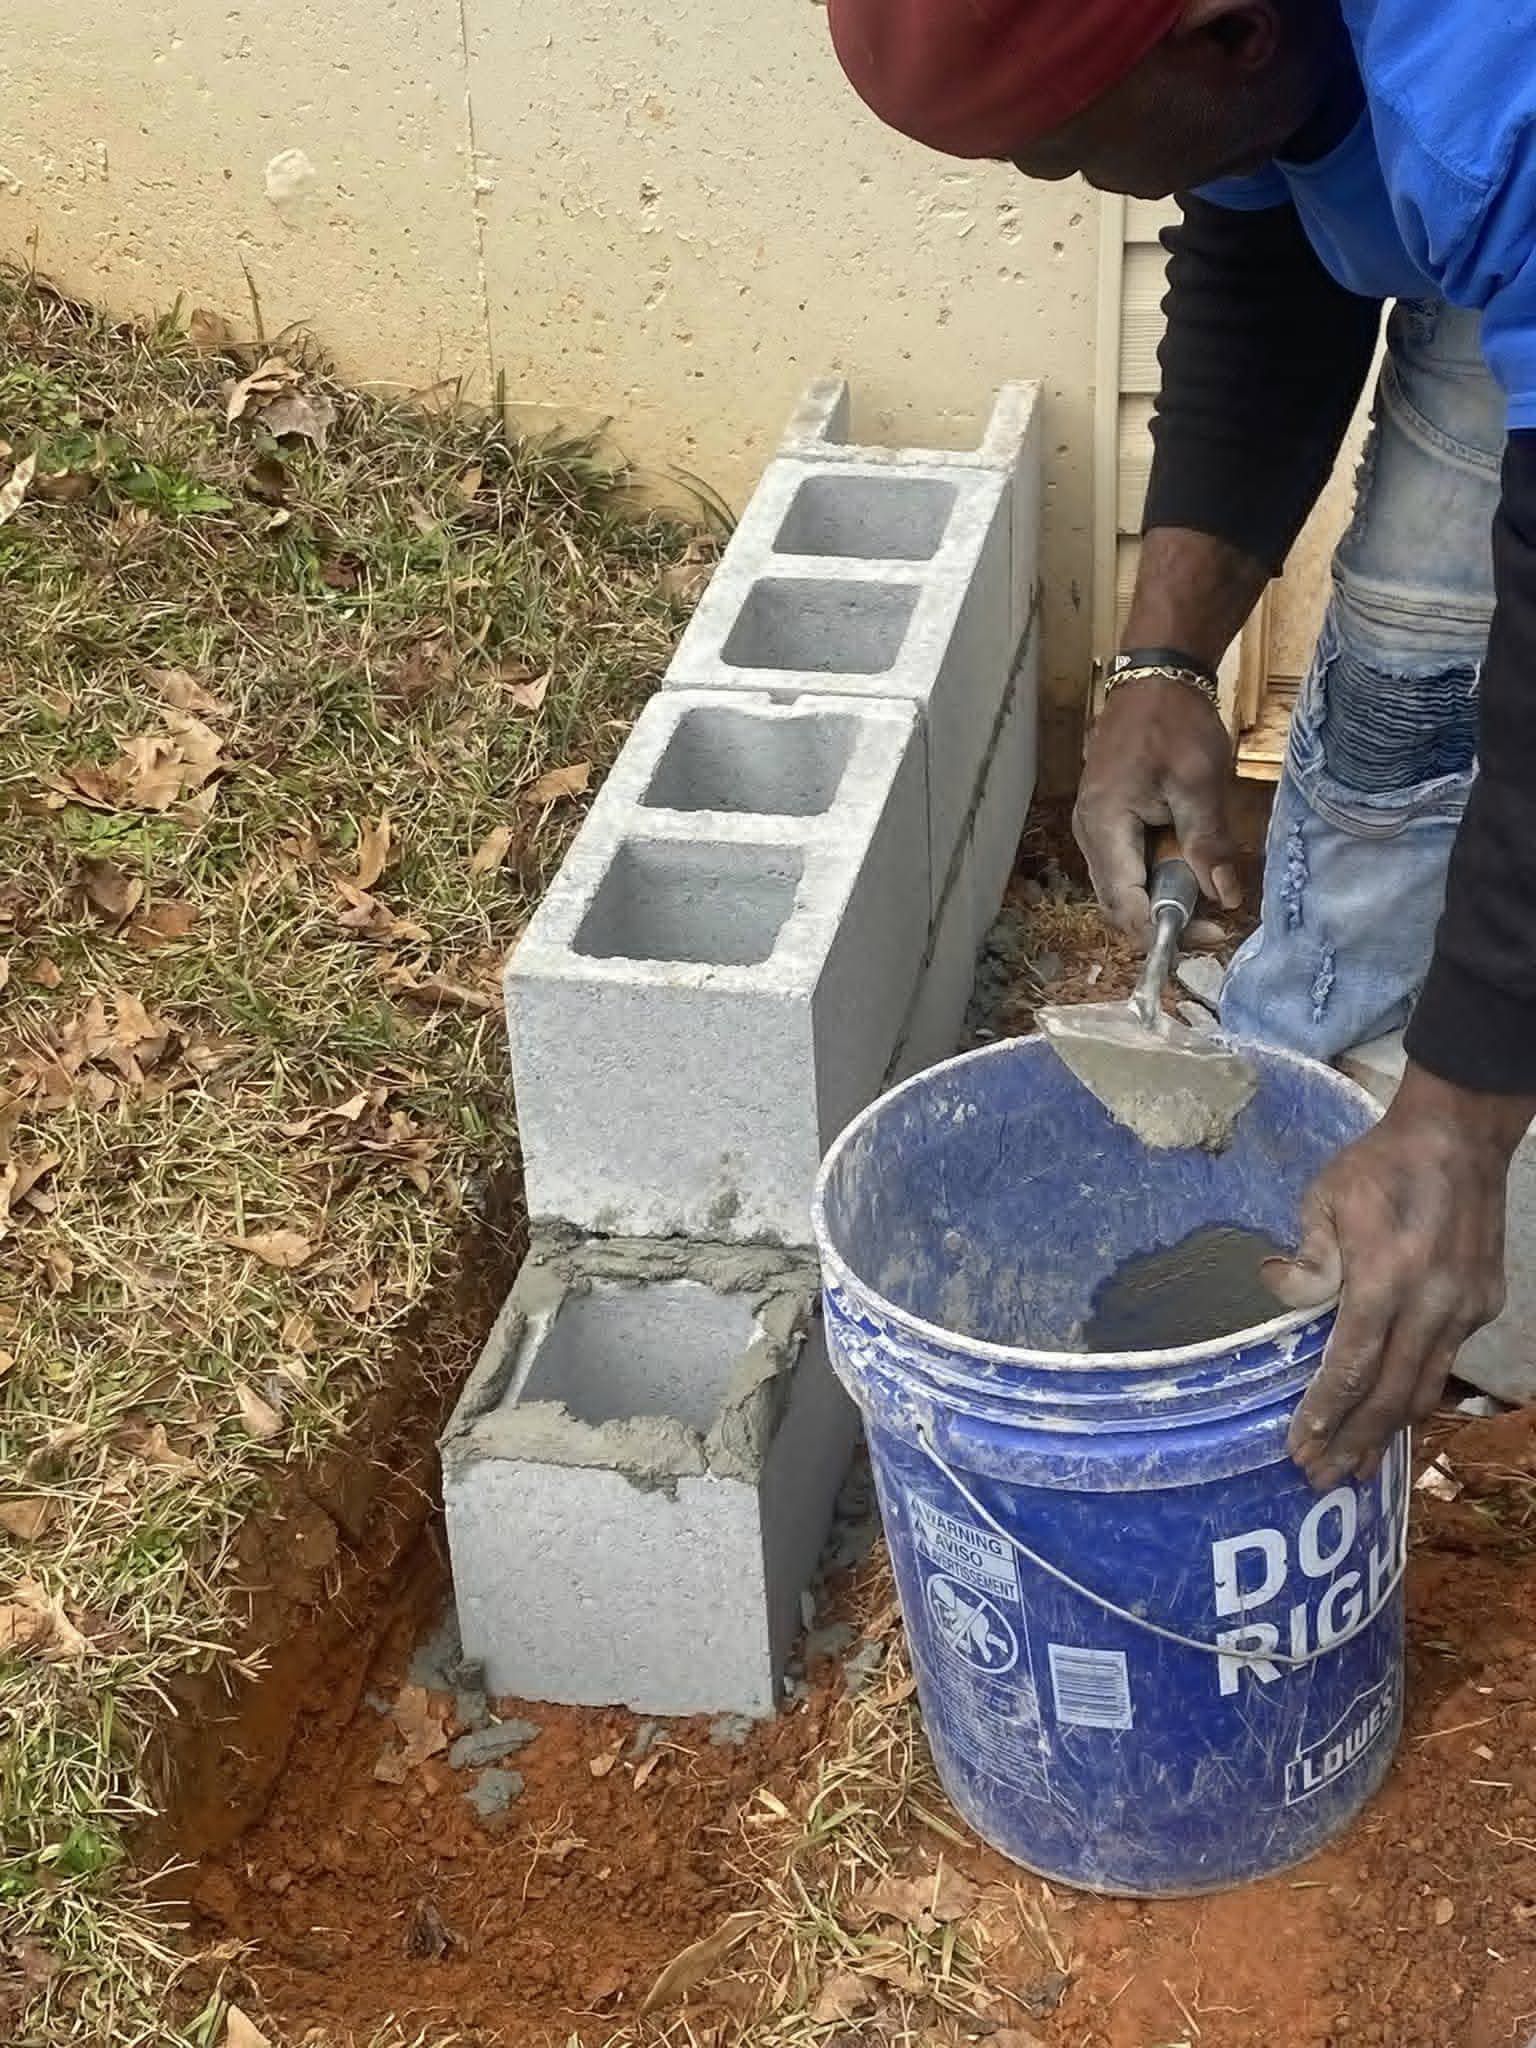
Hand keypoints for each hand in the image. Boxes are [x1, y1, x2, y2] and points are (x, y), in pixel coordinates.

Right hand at [1073, 676, 1243, 941]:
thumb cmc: (1175, 723)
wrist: (1155, 677)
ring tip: (1205, 904)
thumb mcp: (1199, 783)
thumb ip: (1208, 844)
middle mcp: (1088, 833)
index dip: (1165, 929)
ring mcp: (1093, 828)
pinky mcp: (1106, 821)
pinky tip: (1187, 876)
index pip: (1127, 903)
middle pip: (1119, 904)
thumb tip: (1226, 898)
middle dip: (1165, 923)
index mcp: (1104, 826)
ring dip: (1162, 902)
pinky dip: (1156, 880)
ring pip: (1122, 889)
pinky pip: (1126, 867)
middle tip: (1214, 926)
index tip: (1213, 933)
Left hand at [1266, 1064, 1531, 1489]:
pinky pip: (1445, 1363)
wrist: (1459, 1138)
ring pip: (1426, 1389)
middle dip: (1354, 1442)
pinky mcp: (1484, 1304)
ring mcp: (1465, 1309)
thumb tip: (1279, 1292)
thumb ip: (1307, 1257)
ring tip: (1357, 1467)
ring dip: (1389, 1432)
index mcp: (1386, 1280)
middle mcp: (1433, 1306)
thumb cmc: (1380, 1167)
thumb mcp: (1324, 1199)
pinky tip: (1393, 1413)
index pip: (1352, 1366)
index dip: (1326, 1413)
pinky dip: (1416, 1395)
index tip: (1301, 1448)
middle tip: (1321, 1478)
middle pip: (1392, 1396)